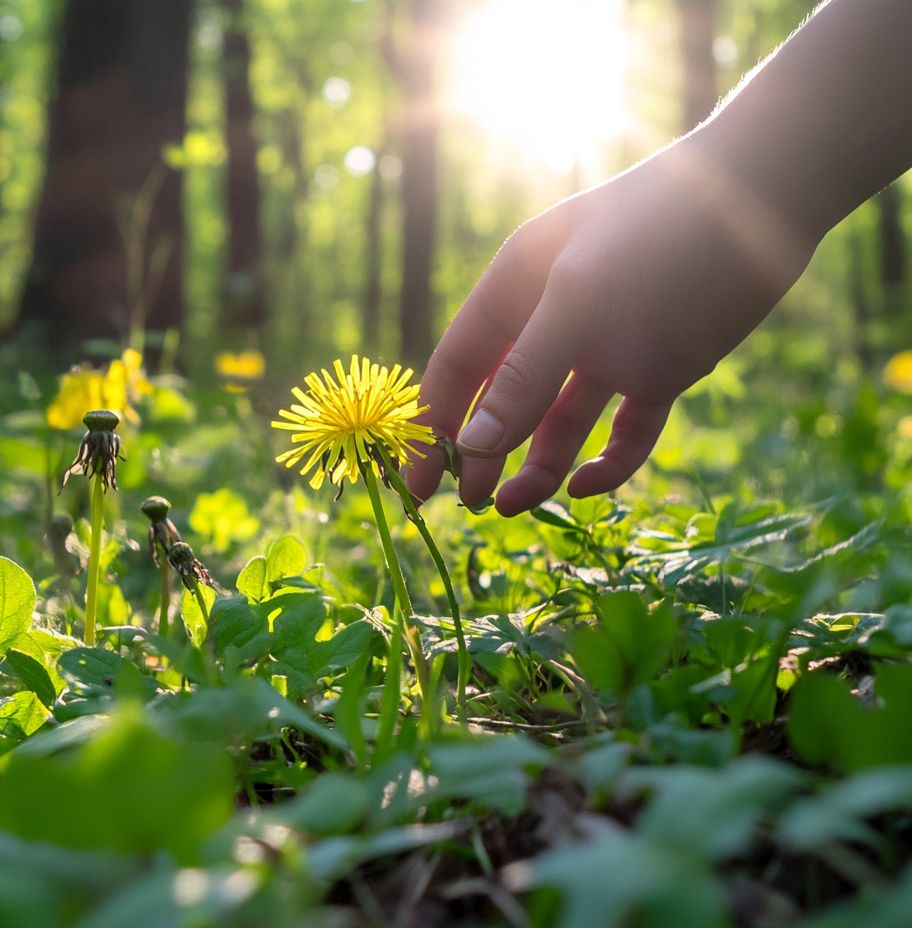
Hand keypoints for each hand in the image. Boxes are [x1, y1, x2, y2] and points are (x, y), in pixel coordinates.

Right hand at [406, 135, 819, 514]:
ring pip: (559, 419)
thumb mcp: (578, 307)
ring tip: (519, 507)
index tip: (416, 486)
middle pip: (503, 399)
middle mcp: (555, 319)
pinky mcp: (661, 364)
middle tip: (473, 506)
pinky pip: (624, 424)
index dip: (431, 425)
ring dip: (538, 463)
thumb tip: (470, 446)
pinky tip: (592, 486)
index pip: (456, 367)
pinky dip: (608, 458)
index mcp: (516, 290)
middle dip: (484, 453)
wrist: (772, 193)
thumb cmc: (658, 238)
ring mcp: (608, 344)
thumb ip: (523, 379)